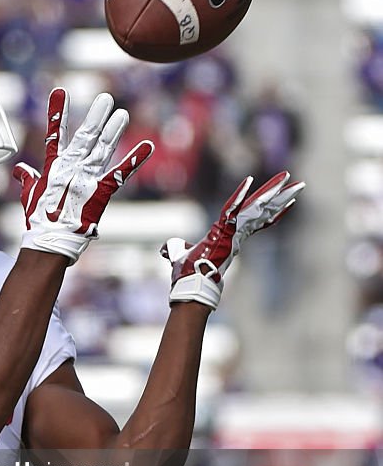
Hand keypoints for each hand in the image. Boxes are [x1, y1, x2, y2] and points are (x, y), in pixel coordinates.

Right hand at [13, 88, 153, 264]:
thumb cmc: (39, 220)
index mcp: (54, 168)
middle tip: (104, 98)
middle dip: (95, 117)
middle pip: (85, 137)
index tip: (59, 92)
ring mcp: (86, 179)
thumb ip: (28, 178)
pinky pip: (121, 173)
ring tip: (122, 114)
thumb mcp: (29, 195)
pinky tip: (147, 146)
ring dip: (113, 131)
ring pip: (102, 150)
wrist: (49, 241)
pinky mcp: (101, 192)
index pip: (55, 135)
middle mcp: (71, 169)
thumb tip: (20, 169)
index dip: (57, 113)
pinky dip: (134, 159)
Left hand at [161, 170, 304, 308]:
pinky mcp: (226, 231)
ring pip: (256, 207)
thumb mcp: (180, 254)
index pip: (253, 218)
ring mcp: (233, 231)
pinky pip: (233, 209)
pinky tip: (250, 182)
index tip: (282, 200)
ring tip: (295, 183)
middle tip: (298, 184)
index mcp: (230, 234)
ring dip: (273, 193)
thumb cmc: (187, 273)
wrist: (189, 284)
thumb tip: (167, 248)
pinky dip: (238, 196)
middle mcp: (236, 232)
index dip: (267, 209)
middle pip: (261, 209)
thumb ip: (177, 248)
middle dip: (279, 195)